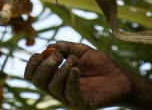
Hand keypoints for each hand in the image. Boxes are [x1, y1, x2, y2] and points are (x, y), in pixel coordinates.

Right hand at [24, 42, 151, 109]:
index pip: (32, 76)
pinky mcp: (82, 104)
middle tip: (57, 56)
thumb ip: (66, 47)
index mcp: (54, 77)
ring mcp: (69, 98)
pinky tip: (76, 69)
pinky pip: (70, 95)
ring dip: (61, 70)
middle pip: (38, 82)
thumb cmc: (99, 64)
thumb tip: (50, 47)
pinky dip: (70, 80)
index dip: (31, 65)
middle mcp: (58, 90)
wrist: (120, 76)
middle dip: (44, 67)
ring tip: (74, 60)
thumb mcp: (81, 50)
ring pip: (54, 88)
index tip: (40, 53)